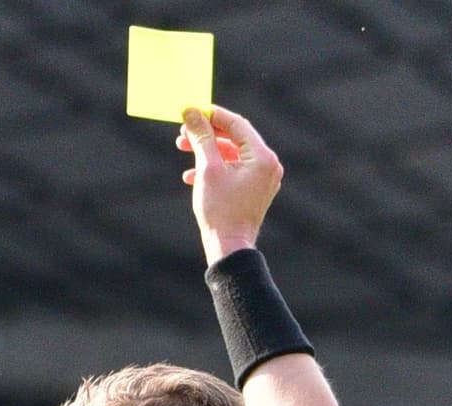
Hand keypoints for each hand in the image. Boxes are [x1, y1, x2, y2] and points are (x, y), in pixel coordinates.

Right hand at [176, 105, 282, 264]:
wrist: (229, 248)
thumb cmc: (220, 211)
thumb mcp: (207, 169)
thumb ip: (201, 137)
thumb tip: (191, 112)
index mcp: (262, 158)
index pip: (237, 124)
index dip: (212, 115)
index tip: (191, 111)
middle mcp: (268, 165)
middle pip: (235, 138)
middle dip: (207, 135)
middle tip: (183, 132)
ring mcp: (263, 179)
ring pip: (232, 154)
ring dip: (207, 152)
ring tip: (183, 150)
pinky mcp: (255, 190)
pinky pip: (234, 170)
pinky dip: (215, 168)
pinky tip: (192, 175)